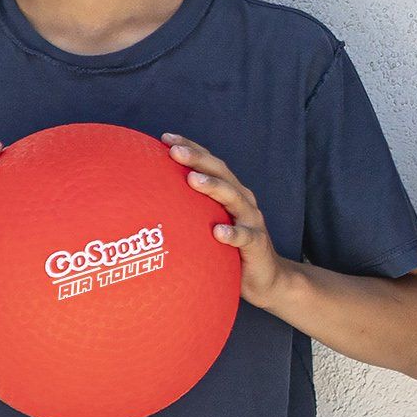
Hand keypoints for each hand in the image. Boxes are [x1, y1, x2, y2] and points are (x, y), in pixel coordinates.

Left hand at [162, 135, 289, 304]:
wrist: (267, 278)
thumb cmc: (230, 250)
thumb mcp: (209, 226)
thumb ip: (190, 213)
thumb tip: (149, 206)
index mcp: (230, 192)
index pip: (210, 164)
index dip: (191, 148)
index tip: (165, 138)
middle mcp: (243, 200)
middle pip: (221, 173)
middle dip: (198, 159)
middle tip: (175, 151)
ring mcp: (251, 221)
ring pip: (233, 198)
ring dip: (213, 187)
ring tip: (193, 180)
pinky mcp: (257, 244)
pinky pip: (244, 237)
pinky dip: (232, 233)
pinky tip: (218, 232)